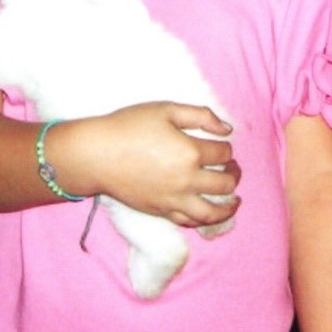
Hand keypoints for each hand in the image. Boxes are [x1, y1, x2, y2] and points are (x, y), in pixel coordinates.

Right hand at [78, 102, 241, 227]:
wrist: (96, 154)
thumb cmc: (129, 126)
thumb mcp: (167, 109)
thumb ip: (201, 116)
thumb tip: (227, 129)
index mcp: (190, 152)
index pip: (223, 153)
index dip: (226, 147)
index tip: (221, 143)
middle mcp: (186, 180)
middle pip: (224, 183)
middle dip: (233, 174)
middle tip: (233, 168)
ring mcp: (173, 200)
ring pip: (211, 212)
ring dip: (228, 207)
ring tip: (235, 201)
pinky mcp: (160, 211)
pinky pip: (189, 221)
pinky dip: (204, 219)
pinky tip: (208, 212)